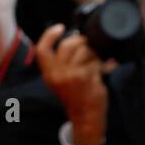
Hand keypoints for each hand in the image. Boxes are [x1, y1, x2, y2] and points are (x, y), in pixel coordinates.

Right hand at [35, 23, 111, 144]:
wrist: (85, 116)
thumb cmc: (75, 98)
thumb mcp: (60, 81)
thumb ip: (60, 63)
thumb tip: (73, 39)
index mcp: (49, 75)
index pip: (42, 50)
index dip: (49, 35)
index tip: (59, 28)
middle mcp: (57, 74)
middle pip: (67, 45)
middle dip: (81, 42)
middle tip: (88, 48)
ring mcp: (70, 75)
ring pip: (84, 50)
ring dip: (94, 54)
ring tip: (96, 62)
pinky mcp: (84, 76)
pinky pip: (95, 60)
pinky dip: (102, 64)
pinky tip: (102, 70)